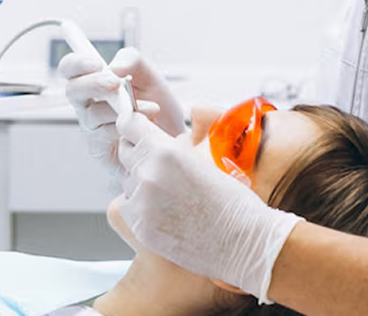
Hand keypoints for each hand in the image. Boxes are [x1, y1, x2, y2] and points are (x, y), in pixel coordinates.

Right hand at [57, 47, 188, 176]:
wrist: (173, 137)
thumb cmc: (157, 106)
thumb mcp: (150, 76)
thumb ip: (132, 61)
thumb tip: (114, 67)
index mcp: (94, 81)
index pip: (70, 68)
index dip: (76, 63)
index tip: (96, 63)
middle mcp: (87, 103)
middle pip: (72, 90)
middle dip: (94, 84)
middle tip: (116, 84)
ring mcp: (91, 126)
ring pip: (92, 113)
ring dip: (121, 108)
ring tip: (150, 109)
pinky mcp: (99, 148)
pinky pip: (104, 135)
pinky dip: (126, 127)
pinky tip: (143, 127)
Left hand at [115, 111, 302, 302]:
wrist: (242, 241)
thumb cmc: (232, 201)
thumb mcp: (206, 159)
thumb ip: (176, 147)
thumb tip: (158, 139)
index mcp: (166, 151)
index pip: (129, 125)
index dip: (132, 126)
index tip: (134, 130)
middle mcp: (148, 173)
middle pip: (125, 152)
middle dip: (138, 155)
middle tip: (159, 167)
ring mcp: (141, 201)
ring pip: (128, 182)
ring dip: (141, 184)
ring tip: (172, 197)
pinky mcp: (139, 226)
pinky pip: (128, 208)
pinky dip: (140, 208)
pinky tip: (166, 214)